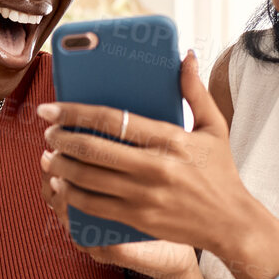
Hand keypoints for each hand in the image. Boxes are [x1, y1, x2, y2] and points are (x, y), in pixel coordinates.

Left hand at [38, 52, 255, 261]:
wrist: (231, 222)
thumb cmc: (220, 171)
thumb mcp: (214, 127)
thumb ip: (195, 91)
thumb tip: (185, 55)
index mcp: (171, 139)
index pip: (113, 120)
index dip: (76, 112)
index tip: (52, 107)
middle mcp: (155, 168)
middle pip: (94, 149)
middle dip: (62, 138)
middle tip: (47, 130)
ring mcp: (145, 196)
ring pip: (89, 179)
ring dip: (61, 166)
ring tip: (47, 156)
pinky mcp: (139, 218)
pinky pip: (95, 206)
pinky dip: (72, 194)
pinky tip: (61, 184)